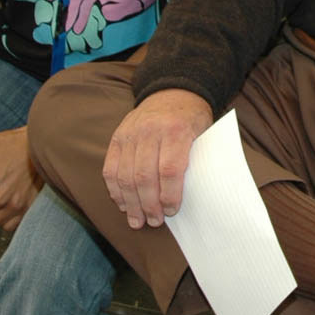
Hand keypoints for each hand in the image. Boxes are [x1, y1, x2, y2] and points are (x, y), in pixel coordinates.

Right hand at [102, 88, 212, 229]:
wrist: (173, 92)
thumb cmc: (192, 120)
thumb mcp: (203, 134)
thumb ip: (196, 160)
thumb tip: (193, 198)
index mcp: (177, 130)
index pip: (170, 169)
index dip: (170, 195)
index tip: (172, 211)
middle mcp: (151, 131)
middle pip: (144, 176)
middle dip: (148, 205)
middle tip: (154, 222)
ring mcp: (130, 133)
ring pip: (125, 176)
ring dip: (130, 203)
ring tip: (137, 221)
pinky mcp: (117, 137)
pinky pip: (111, 168)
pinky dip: (115, 190)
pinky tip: (123, 204)